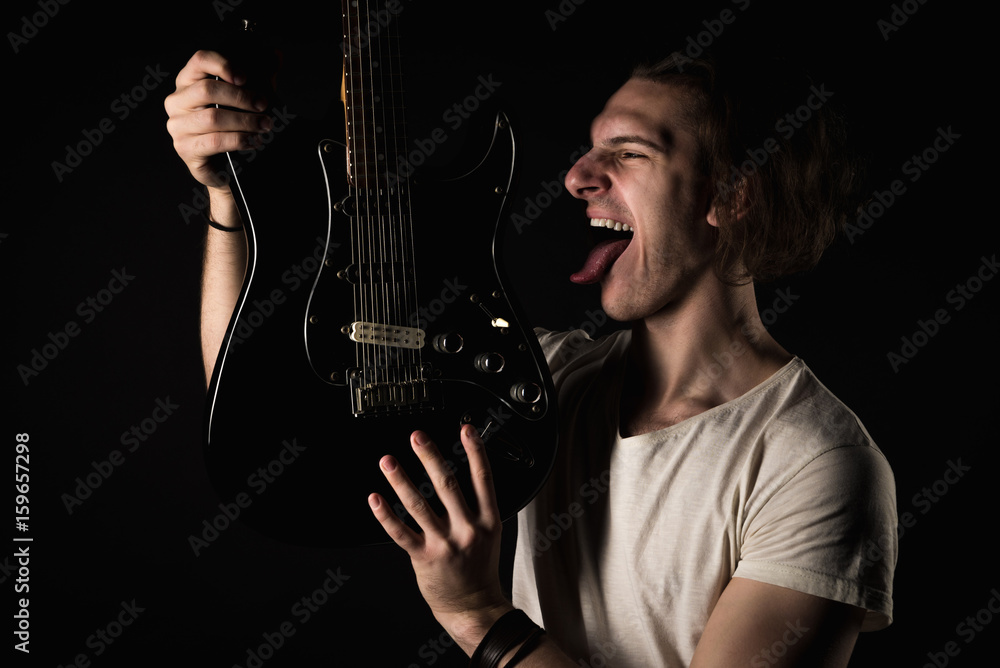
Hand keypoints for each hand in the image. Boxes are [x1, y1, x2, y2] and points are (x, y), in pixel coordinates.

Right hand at [164, 50, 270, 189]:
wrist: (224, 166)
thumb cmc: (231, 128)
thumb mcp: (244, 101)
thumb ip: (258, 78)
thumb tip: (277, 55)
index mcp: (188, 82)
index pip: (200, 60)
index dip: (223, 64)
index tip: (246, 77)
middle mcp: (177, 101)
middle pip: (207, 90)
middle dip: (241, 97)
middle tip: (264, 106)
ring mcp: (178, 126)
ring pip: (213, 117)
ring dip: (245, 121)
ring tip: (264, 126)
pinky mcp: (185, 148)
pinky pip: (215, 141)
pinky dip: (239, 140)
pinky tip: (253, 142)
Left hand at [368, 425, 512, 653]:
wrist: (473, 606)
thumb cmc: (479, 568)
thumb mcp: (491, 533)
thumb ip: (478, 505)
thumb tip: (465, 471)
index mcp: (488, 521)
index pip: (483, 479)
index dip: (475, 451)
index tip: (466, 429)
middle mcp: (467, 529)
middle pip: (447, 485)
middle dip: (431, 457)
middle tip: (417, 437)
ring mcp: (445, 544)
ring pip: (419, 505)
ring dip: (401, 480)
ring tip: (388, 461)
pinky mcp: (424, 557)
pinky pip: (400, 532)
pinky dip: (385, 514)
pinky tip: (375, 499)